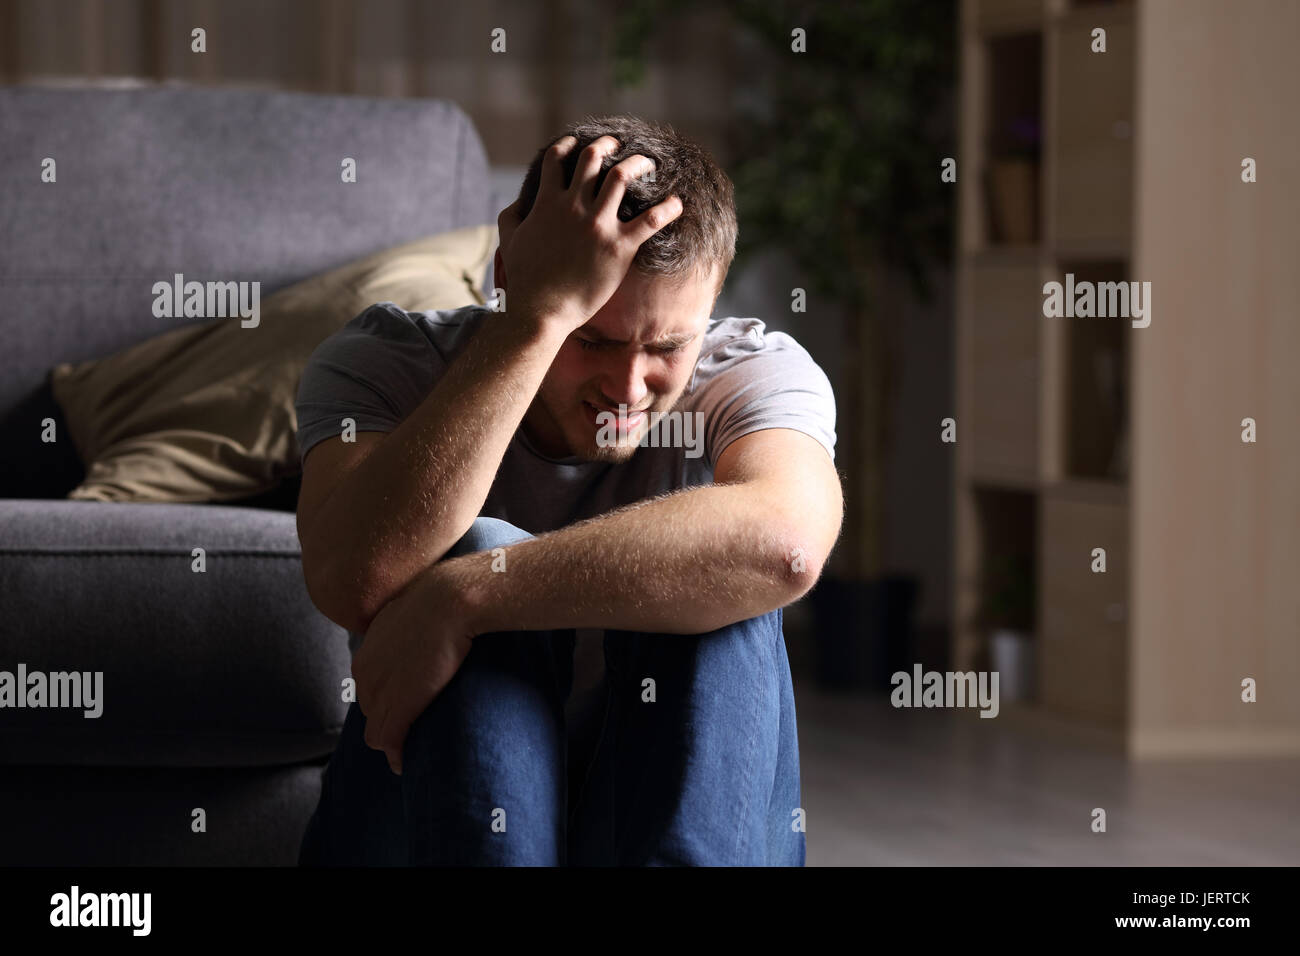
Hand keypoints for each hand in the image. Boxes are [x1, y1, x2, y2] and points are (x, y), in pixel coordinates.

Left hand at [352, 564, 474, 774]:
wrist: (450, 599)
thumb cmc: (443, 595)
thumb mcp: (416, 606)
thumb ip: (412, 621)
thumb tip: (431, 616)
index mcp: (367, 651)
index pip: (369, 686)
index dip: (386, 698)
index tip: (406, 704)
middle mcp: (366, 673)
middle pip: (370, 709)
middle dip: (387, 720)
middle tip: (411, 729)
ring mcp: (380, 691)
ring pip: (376, 730)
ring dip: (391, 742)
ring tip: (409, 750)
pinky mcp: (399, 706)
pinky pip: (388, 741)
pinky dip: (396, 756)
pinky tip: (405, 763)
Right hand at [498, 134, 683, 330]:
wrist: (541, 311)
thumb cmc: (524, 280)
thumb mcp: (509, 241)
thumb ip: (511, 216)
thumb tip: (516, 203)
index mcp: (547, 203)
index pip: (558, 158)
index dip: (569, 144)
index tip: (579, 142)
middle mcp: (573, 206)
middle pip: (594, 157)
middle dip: (609, 145)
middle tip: (620, 145)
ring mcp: (597, 225)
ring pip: (622, 176)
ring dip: (638, 164)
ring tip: (649, 164)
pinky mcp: (619, 247)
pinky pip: (651, 220)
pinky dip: (667, 208)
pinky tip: (677, 202)